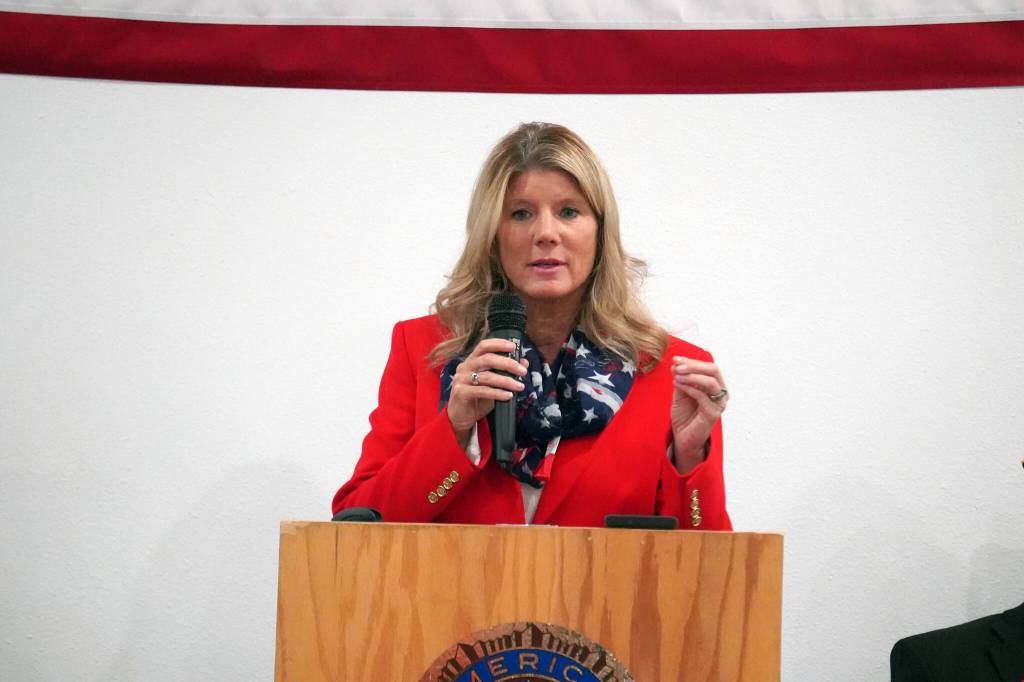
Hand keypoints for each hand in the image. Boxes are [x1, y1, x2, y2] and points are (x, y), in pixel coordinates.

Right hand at [446, 338, 527, 446]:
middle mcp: (464, 367)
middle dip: (507, 363)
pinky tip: (508, 396)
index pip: (484, 346)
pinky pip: (482, 391)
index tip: (514, 347)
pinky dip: (498, 393)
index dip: (499, 344)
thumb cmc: (477, 399)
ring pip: (487, 376)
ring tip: (520, 386)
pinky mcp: (461, 393)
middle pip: (487, 359)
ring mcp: (461, 379)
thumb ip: (506, 372)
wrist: (460, 417)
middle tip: (522, 371)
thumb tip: (524, 362)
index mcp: (471, 361)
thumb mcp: (494, 384)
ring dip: (506, 381)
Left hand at [670, 356, 728, 473]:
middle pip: (713, 371)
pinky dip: (689, 388)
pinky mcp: (713, 414)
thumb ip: (680, 379)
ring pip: (710, 382)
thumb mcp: (680, 392)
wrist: (683, 437)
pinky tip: (677, 385)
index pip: (708, 367)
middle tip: (677, 366)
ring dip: (692, 376)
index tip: (675, 359)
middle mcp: (721, 393)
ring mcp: (719, 404)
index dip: (692, 361)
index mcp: (716, 386)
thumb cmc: (684, 415)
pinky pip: (702, 396)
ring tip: (676, 376)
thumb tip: (675, 364)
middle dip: (694, 366)